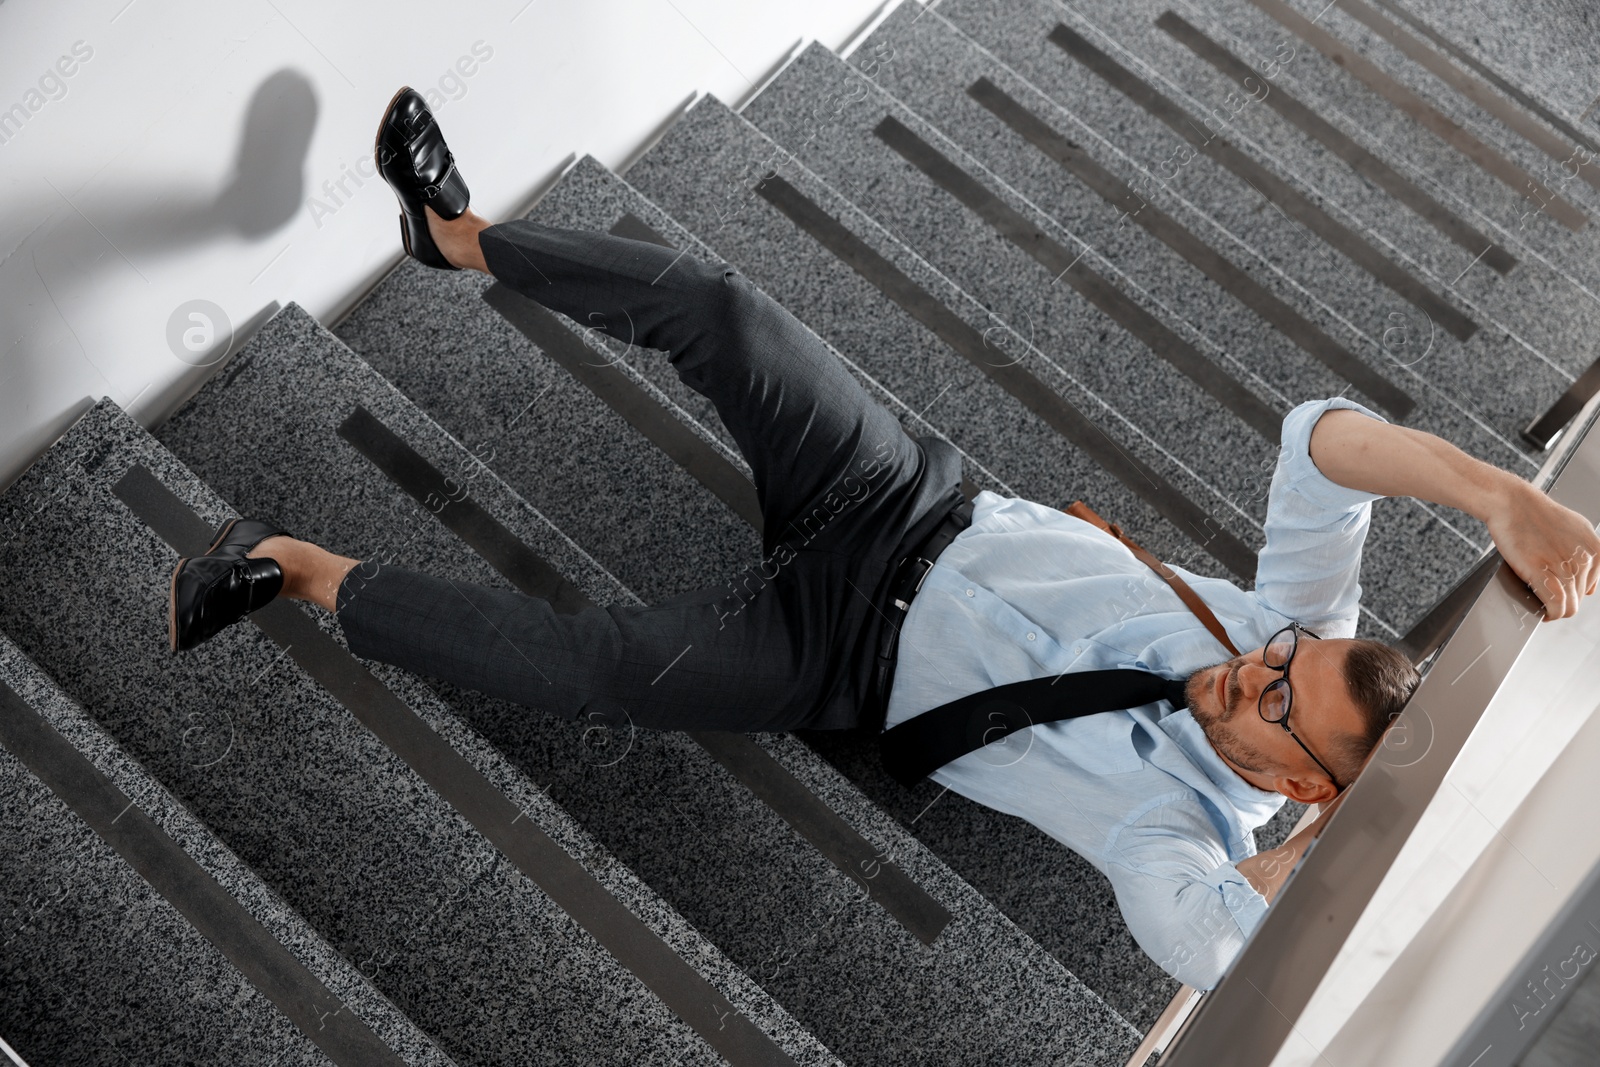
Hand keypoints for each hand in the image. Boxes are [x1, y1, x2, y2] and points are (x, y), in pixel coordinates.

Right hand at [1485, 480, 1599, 619]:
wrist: (1512, 503)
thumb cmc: (1537, 514)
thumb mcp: (1577, 529)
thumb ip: (1588, 554)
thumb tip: (1591, 583)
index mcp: (1597, 550)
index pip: (1591, 587)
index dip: (1573, 592)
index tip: (1560, 592)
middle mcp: (1586, 560)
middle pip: (1579, 598)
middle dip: (1562, 599)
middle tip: (1544, 594)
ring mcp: (1565, 568)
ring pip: (1569, 606)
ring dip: (1554, 608)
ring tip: (1540, 601)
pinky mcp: (1542, 573)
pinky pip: (1556, 606)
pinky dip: (1551, 614)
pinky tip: (1543, 613)